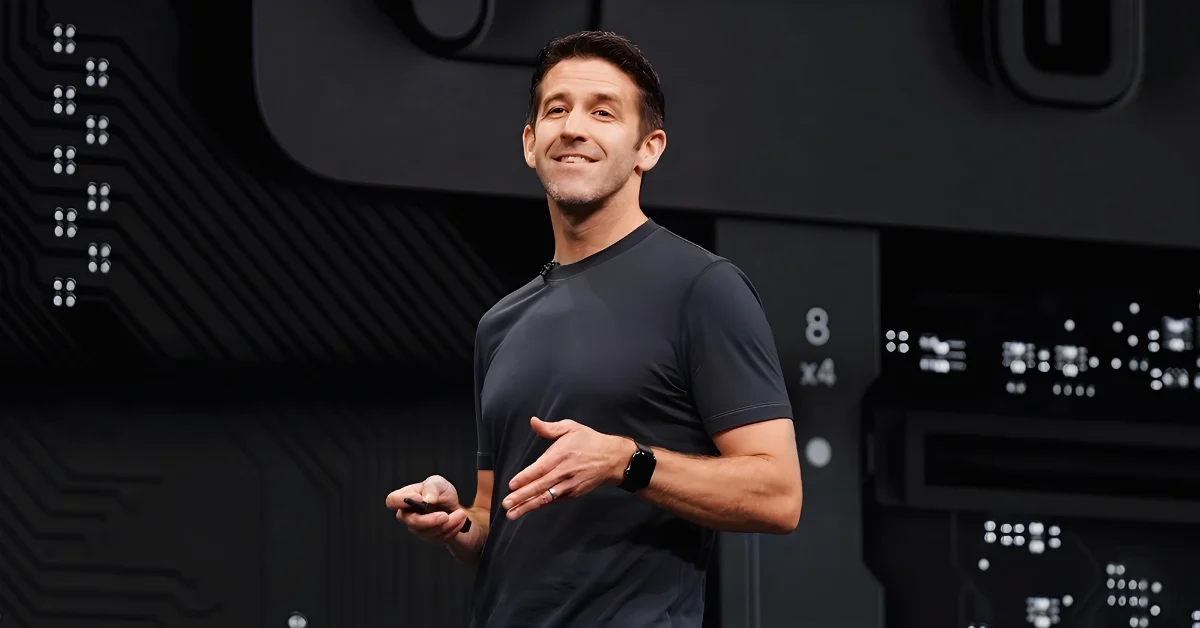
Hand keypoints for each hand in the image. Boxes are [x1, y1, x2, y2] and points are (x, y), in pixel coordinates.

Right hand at [385, 475, 470, 543]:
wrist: (456, 509)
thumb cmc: (442, 494)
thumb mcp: (439, 484)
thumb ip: (432, 487)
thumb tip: (427, 499)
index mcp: (405, 498)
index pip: (391, 501)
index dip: (402, 501)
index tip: (420, 498)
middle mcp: (408, 515)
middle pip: (411, 522)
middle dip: (430, 520)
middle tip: (445, 515)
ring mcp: (417, 529)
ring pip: (428, 532)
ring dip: (448, 523)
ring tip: (460, 514)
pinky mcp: (429, 538)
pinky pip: (440, 537)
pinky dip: (453, 528)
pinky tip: (459, 520)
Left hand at [501, 417, 633, 519]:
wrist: (613, 459)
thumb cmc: (590, 441)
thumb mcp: (571, 428)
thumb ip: (550, 428)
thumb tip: (533, 421)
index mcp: (561, 455)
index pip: (540, 468)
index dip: (525, 478)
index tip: (511, 485)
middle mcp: (564, 472)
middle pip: (540, 486)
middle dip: (522, 497)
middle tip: (506, 505)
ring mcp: (569, 485)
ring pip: (546, 497)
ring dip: (528, 506)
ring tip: (512, 513)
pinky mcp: (573, 493)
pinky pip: (554, 500)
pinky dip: (541, 505)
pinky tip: (528, 509)